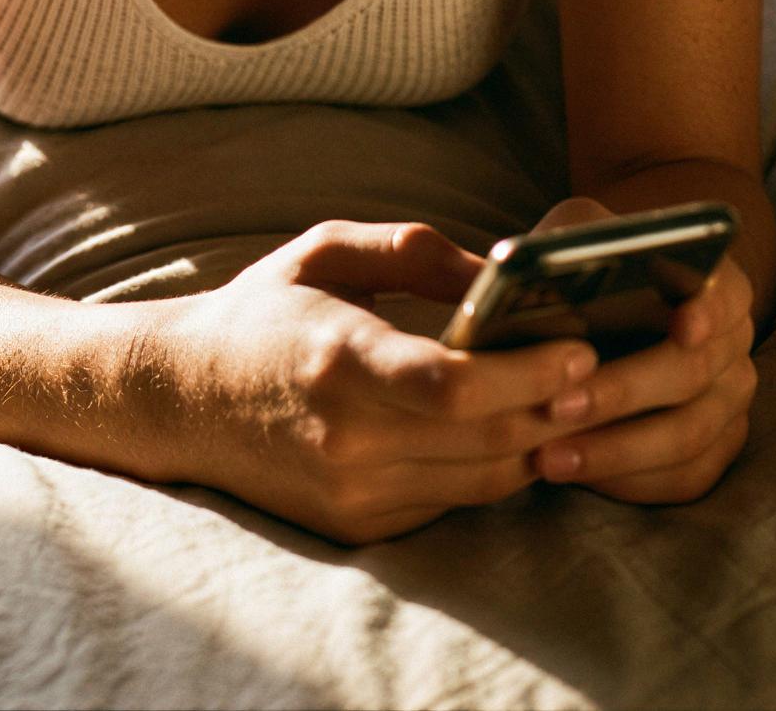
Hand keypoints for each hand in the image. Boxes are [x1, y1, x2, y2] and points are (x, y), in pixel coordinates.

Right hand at [150, 220, 600, 545]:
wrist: (178, 398)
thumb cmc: (261, 311)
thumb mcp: (325, 249)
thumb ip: (415, 252)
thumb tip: (502, 272)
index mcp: (339, 358)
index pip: (454, 386)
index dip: (528, 372)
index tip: (579, 346)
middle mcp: (347, 438)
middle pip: (485, 439)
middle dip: (553, 406)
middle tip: (597, 370)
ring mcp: (352, 492)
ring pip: (481, 480)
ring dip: (536, 442)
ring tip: (569, 397)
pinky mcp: (357, 525)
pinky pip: (452, 502)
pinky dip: (491, 467)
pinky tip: (512, 428)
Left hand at [527, 195, 756, 503]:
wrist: (603, 315)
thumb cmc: (588, 271)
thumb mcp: (577, 238)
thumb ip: (568, 244)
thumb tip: (532, 271)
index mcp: (716, 283)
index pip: (726, 293)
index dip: (708, 310)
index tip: (682, 326)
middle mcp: (732, 346)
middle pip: (691, 373)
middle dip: (622, 392)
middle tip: (558, 406)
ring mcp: (728, 403)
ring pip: (684, 437)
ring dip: (613, 450)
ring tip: (548, 456)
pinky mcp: (713, 451)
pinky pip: (681, 478)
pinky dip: (626, 480)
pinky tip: (575, 474)